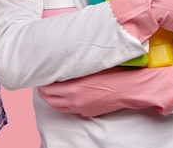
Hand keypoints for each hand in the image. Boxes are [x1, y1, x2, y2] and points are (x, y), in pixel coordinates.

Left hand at [38, 66, 172, 116]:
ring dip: (51, 97)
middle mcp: (74, 100)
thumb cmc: (113, 72)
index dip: (43, 80)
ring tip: (50, 88)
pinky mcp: (87, 112)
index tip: (43, 72)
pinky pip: (68, 109)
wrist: (129, 87)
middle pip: (48, 98)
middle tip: (44, 80)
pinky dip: (62, 102)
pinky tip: (65, 94)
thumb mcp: (91, 65)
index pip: (48, 87)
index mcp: (73, 87)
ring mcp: (80, 107)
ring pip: (56, 106)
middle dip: (44, 89)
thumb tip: (64, 61)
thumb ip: (75, 65)